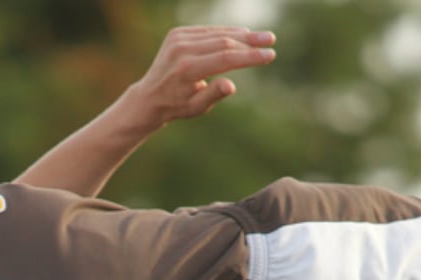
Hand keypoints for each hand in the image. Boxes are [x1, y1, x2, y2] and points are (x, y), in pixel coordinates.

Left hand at [128, 25, 275, 128]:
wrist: (149, 97)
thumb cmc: (177, 106)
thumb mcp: (196, 108)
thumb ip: (213, 95)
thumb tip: (231, 86)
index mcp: (187, 70)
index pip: (225, 59)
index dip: (250, 57)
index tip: (270, 55)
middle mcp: (181, 50)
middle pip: (224, 43)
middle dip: (250, 43)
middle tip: (271, 42)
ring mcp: (178, 38)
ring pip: (217, 34)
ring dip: (241, 35)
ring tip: (263, 37)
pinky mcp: (177, 33)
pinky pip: (207, 31)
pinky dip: (225, 32)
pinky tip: (243, 33)